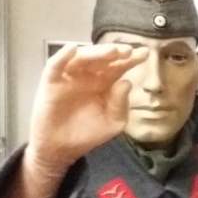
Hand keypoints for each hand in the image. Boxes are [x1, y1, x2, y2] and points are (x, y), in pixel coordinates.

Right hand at [26, 43, 148, 170]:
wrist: (61, 149)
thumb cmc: (88, 134)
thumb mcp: (113, 123)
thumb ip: (121, 105)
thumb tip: (127, 83)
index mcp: (105, 83)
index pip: (119, 67)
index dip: (131, 59)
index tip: (145, 53)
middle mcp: (88, 76)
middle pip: (103, 59)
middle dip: (116, 53)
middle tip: (128, 50)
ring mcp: (70, 77)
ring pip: (82, 58)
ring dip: (96, 52)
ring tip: (111, 51)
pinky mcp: (51, 82)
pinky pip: (55, 66)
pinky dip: (62, 56)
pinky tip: (72, 49)